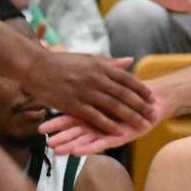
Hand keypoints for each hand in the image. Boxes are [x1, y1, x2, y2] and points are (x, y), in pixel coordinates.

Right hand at [21, 51, 159, 137]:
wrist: (35, 66)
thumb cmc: (62, 62)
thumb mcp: (89, 58)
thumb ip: (110, 63)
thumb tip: (130, 62)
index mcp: (100, 66)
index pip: (127, 79)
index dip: (141, 89)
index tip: (152, 98)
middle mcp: (96, 78)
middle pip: (124, 94)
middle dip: (141, 105)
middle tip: (154, 114)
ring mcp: (85, 92)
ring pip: (113, 107)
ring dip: (130, 117)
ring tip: (143, 125)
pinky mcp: (73, 104)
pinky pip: (95, 117)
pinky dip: (108, 125)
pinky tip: (119, 132)